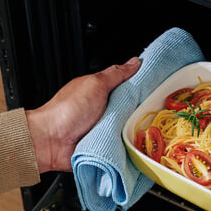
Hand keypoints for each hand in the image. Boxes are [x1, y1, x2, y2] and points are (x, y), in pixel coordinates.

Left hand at [25, 57, 141, 171]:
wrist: (50, 142)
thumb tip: (133, 62)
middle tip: (152, 114)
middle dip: (141, 114)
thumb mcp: (95, 84)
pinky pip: (120, 148)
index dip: (144, 89)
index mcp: (101, 93)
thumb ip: (116, 74)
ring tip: (141, 131)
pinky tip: (131, 146)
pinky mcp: (103, 148)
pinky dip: (124, 148)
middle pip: (131, 111)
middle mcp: (103, 112)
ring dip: (132, 132)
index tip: (160, 90)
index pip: (129, 89)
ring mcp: (103, 131)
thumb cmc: (65, 111)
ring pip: (128, 130)